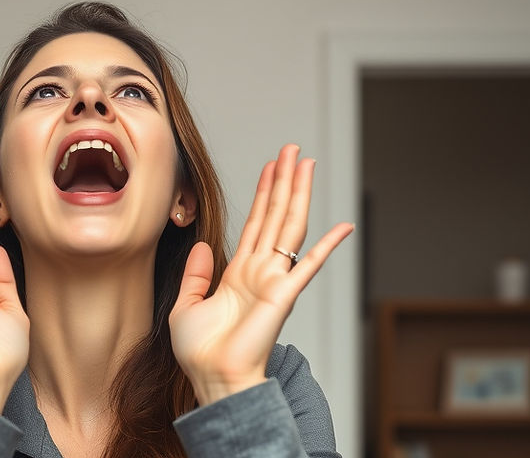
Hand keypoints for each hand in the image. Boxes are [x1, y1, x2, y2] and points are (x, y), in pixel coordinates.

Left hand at [168, 144, 352, 404]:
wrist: (212, 379)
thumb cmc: (201, 352)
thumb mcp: (186, 306)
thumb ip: (195, 274)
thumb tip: (203, 244)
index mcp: (238, 274)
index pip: (255, 224)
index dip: (263, 193)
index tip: (271, 166)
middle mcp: (260, 272)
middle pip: (276, 215)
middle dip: (284, 180)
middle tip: (292, 149)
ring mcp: (274, 280)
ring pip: (289, 226)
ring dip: (297, 193)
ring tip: (304, 163)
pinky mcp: (283, 294)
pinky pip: (309, 264)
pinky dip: (328, 245)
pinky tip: (343, 226)